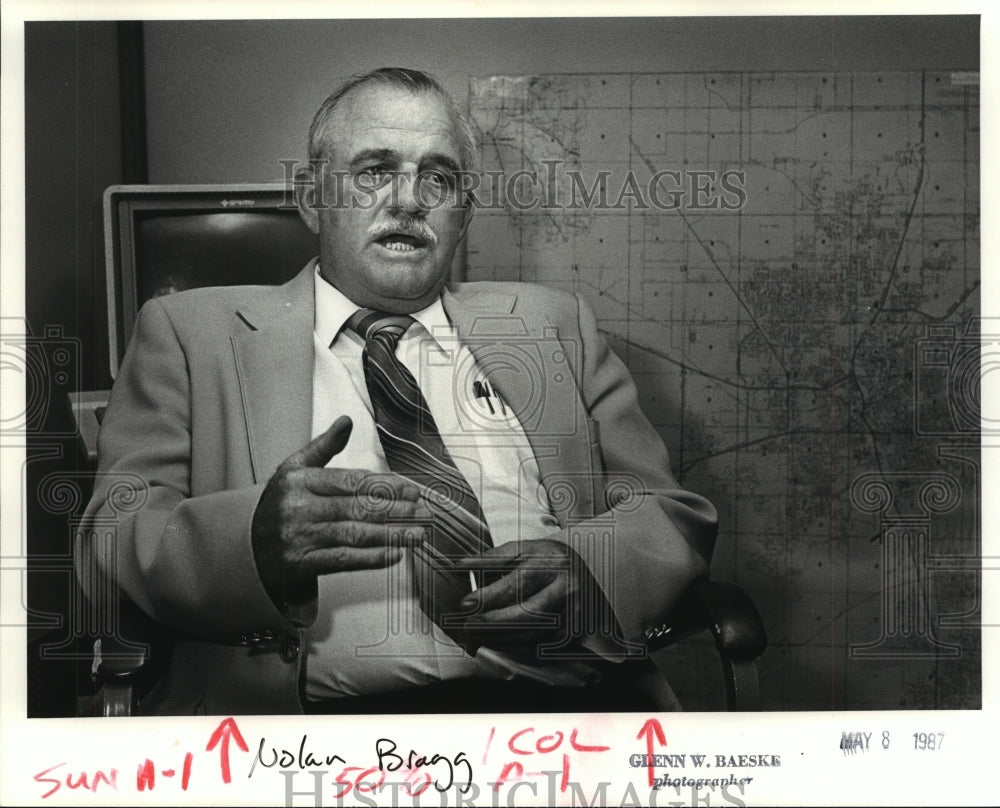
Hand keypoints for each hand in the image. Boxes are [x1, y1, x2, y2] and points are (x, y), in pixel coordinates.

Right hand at [251, 415, 428, 604]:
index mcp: (299, 480)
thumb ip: (323, 447)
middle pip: (357, 507)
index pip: (351, 481)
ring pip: (354, 534)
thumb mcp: (293, 469)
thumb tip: (347, 421)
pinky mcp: (301, 565)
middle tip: (423, 511)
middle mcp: (298, 508)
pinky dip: (372, 558)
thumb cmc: (278, 505)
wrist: (245, 547)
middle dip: (396, 509)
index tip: (412, 489)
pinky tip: (394, 554)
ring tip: (417, 533)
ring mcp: (299, 537)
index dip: (386, 485)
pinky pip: (343, 559)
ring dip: (391, 534)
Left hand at [451, 539, 587, 656]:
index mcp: (552, 564)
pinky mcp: (571, 635)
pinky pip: (538, 649)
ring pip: (532, 636)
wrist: (584, 572)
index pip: (518, 584)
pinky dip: (513, 648)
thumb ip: (491, 558)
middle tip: (468, 626)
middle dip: (492, 624)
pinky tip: (497, 641)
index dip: (489, 597)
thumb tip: (459, 567)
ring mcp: (572, 616)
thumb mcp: (522, 550)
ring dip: (499, 639)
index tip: (466, 604)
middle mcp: (566, 591)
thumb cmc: (548, 560)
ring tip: (476, 636)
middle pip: (527, 615)